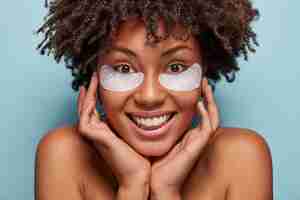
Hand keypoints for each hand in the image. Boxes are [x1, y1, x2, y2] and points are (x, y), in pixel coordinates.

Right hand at [77, 72, 150, 187]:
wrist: (137, 173)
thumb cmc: (138, 156)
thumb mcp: (132, 133)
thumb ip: (128, 122)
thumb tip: (136, 109)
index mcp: (104, 132)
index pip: (95, 110)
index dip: (95, 95)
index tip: (100, 81)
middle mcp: (96, 132)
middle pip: (87, 106)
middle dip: (90, 90)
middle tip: (94, 74)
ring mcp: (91, 134)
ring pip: (84, 107)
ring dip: (88, 91)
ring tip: (94, 76)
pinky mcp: (91, 135)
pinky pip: (85, 113)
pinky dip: (86, 100)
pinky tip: (90, 88)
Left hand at [150, 78, 219, 194]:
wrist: (157, 182)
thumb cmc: (155, 162)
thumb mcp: (157, 137)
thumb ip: (157, 125)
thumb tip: (146, 109)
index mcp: (188, 135)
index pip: (200, 113)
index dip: (199, 97)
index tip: (192, 83)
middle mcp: (196, 136)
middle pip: (210, 112)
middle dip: (208, 95)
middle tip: (203, 79)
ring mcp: (199, 141)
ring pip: (213, 117)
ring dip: (211, 100)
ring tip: (205, 86)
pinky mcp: (199, 146)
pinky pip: (208, 127)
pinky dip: (206, 114)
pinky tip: (200, 103)